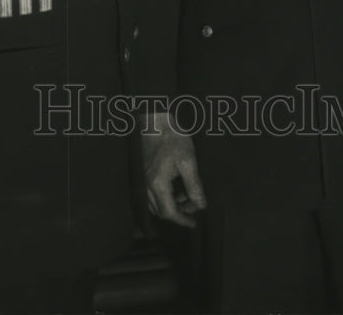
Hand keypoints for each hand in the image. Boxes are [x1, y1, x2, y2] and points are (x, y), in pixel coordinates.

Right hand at [141, 111, 205, 227]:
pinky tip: (173, 186)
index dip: (182, 220)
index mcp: (158, 184)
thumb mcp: (188, 162)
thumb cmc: (172, 138)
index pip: (169, 213)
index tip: (193, 222)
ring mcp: (142, 178)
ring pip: (154, 203)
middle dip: (178, 212)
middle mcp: (146, 185)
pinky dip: (162, 196)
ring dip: (169, 204)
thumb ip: (194, 186)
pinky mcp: (142, 172)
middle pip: (160, 211)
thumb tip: (201, 205)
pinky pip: (150, 193)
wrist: (156, 120)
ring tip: (184, 196)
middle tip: (192, 206)